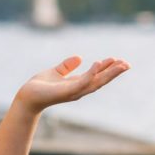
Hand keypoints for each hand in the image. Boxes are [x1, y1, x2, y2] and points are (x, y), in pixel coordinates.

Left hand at [15, 56, 129, 112]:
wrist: (27, 97)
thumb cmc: (40, 87)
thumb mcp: (55, 72)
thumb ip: (67, 66)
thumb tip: (80, 57)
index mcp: (77, 84)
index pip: (96, 76)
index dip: (107, 68)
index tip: (119, 61)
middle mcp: (78, 89)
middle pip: (101, 80)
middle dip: (114, 73)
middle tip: (128, 64)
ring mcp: (74, 91)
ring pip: (95, 82)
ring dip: (108, 74)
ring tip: (120, 64)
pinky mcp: (66, 91)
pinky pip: (81, 82)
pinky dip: (91, 74)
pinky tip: (97, 64)